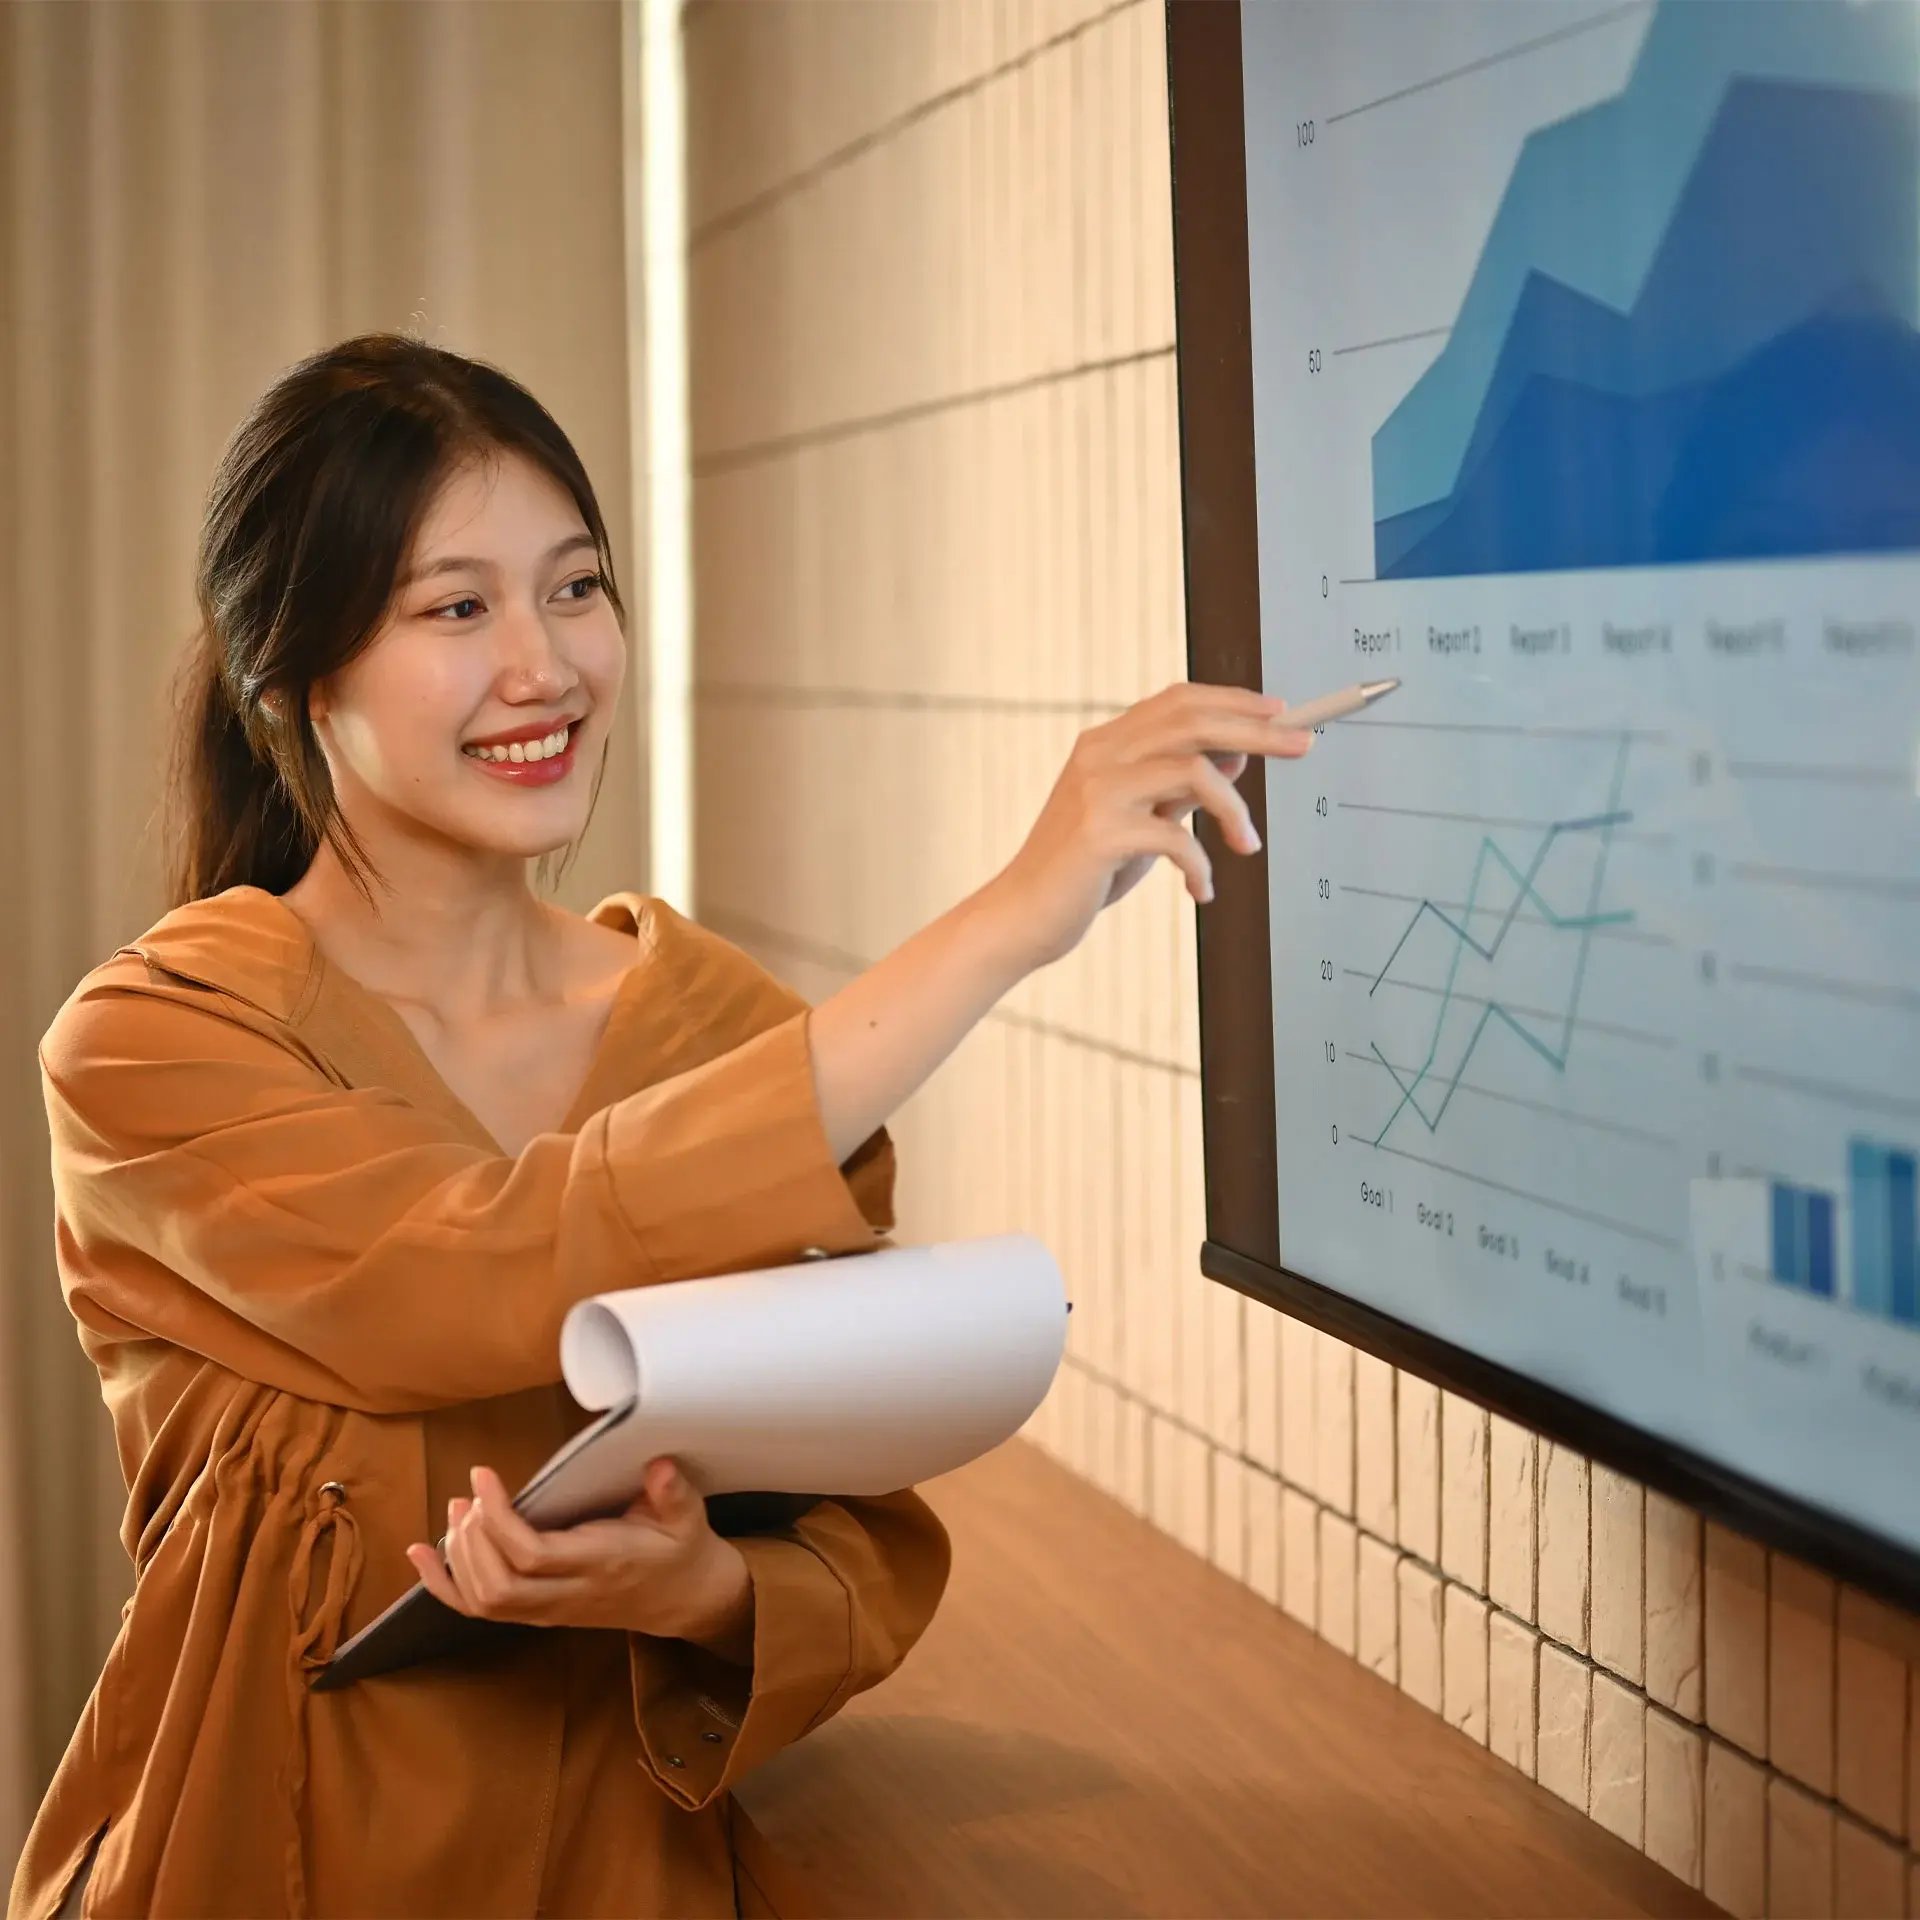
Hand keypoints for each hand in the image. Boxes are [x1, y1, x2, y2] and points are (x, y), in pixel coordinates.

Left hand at [405, 1458, 754, 1656]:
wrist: (683, 1599)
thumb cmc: (679, 1549)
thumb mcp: (688, 1517)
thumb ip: (673, 1492)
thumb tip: (657, 1465)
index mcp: (601, 1564)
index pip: (533, 1556)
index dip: (498, 1519)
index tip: (483, 1475)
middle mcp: (568, 1595)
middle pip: (497, 1586)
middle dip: (471, 1538)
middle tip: (471, 1494)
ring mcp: (549, 1611)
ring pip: (484, 1601)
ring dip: (457, 1556)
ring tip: (457, 1508)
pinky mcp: (537, 1615)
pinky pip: (480, 1610)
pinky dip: (442, 1587)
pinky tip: (419, 1556)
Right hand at [978, 680, 1312, 970]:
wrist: (1022, 915)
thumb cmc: (1083, 870)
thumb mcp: (1141, 818)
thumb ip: (1179, 786)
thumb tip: (1237, 754)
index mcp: (1105, 744)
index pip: (1179, 702)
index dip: (1234, 702)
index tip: (1282, 713)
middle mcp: (1099, 755)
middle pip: (1194, 721)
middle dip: (1258, 731)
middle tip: (1304, 745)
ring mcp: (1098, 791)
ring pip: (1193, 771)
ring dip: (1235, 809)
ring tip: (1248, 845)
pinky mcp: (1100, 833)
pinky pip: (1177, 837)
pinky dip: (1201, 866)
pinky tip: (1202, 890)